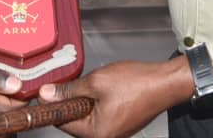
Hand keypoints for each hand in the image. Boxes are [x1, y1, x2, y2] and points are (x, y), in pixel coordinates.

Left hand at [37, 57, 192, 137]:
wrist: (164, 82)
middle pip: (75, 119)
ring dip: (86, 98)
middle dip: (73, 99)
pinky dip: (98, 101)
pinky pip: (101, 113)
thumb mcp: (96, 81)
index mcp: (96, 133)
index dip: (53, 103)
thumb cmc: (137, 83)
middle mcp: (105, 137)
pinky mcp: (121, 124)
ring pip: (88, 115)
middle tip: (78, 81)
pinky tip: (105, 88)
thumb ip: (69, 90)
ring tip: (97, 83)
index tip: (48, 89)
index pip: (62, 121)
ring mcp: (114, 131)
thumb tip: (48, 94)